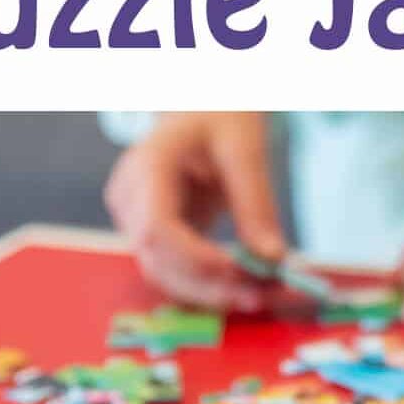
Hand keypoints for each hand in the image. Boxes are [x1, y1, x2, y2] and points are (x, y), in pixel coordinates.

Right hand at [104, 112, 287, 310]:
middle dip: (209, 286)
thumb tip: (273, 259)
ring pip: (165, 275)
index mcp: (146, 164)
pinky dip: (210, 285)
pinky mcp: (154, 236)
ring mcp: (136, 220)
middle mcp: (131, 198)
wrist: (201, 106)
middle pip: (158, 260)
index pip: (157, 227)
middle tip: (260, 297)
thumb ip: (256, 203)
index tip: (240, 271)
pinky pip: (176, 270)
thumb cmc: (219, 114)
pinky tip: (246, 289)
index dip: (195, 258)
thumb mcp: (244, 147)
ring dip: (211, 294)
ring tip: (260, 296)